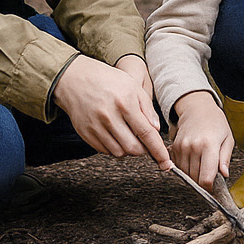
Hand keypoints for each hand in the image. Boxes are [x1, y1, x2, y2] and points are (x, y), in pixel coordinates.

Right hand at [54, 55, 171, 167]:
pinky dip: (115, 149)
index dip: (158, 150)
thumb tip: (156, 129)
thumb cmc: (109, 81)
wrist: (77, 80)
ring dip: (130, 150)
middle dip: (144, 150)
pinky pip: (105, 151)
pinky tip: (118, 137)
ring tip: (132, 138)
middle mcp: (109, 117)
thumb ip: (147, 109)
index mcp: (125, 103)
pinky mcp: (86, 134)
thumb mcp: (133, 87)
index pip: (146, 133)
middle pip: (133, 147)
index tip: (166, 163)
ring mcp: (96, 127)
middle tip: (147, 143)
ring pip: (119, 152)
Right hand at [170, 91, 233, 190]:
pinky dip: (186, 169)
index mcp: (209, 145)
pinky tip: (194, 161)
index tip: (214, 187)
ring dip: (194, 175)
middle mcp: (193, 147)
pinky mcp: (174, 148)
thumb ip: (225, 158)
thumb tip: (224, 174)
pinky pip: (178, 168)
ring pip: (186, 175)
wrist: (198, 110)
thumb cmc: (216, 123)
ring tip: (203, 165)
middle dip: (203, 181)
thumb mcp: (228, 138)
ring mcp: (181, 148)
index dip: (210, 187)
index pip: (205, 177)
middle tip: (210, 175)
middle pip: (195, 178)